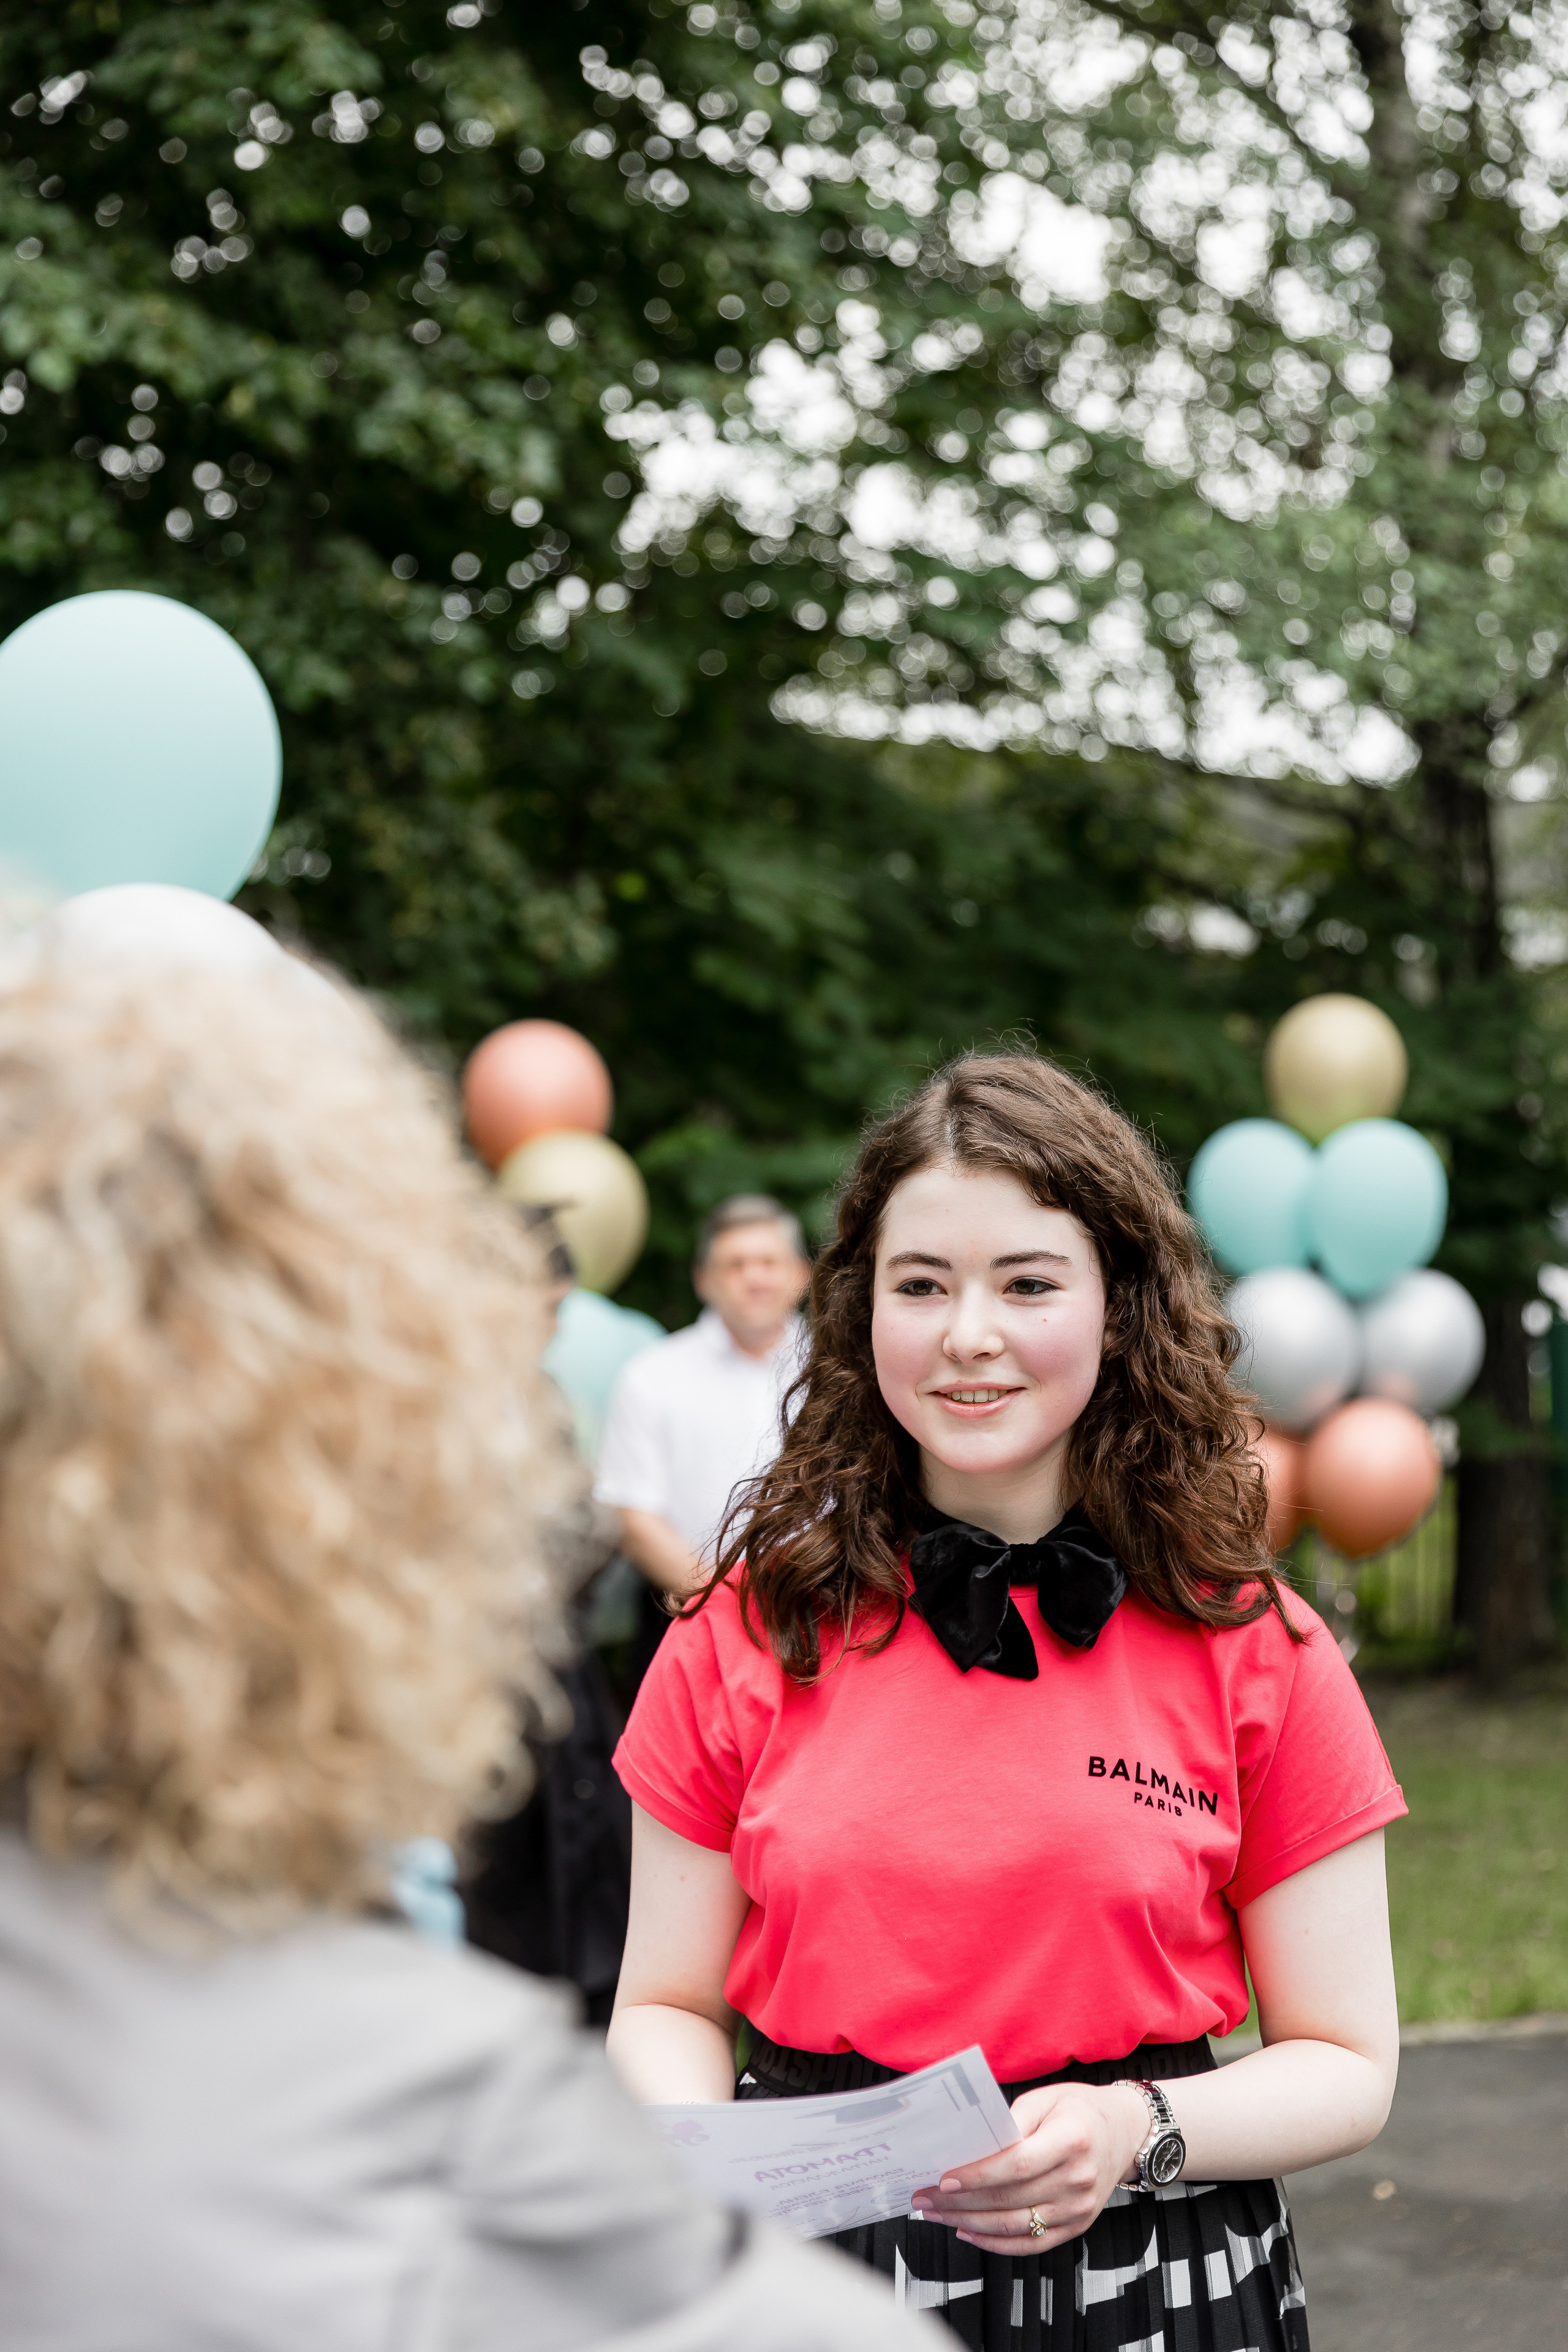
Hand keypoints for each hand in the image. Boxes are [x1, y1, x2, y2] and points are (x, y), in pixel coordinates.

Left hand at [910, 2081, 1149, 2255]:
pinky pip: (1031, 2243)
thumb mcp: (1046, 2099)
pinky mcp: (1076, 2227)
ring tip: (938, 2214)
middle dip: (960, 2202)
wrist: (1124, 2133)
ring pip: (1015, 2226)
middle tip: (924, 2197)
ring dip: (970, 2224)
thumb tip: (972, 2148)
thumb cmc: (1080, 2110)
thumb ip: (1011, 2122)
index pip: (1018, 2165)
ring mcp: (1079, 2209)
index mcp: (1072, 2141)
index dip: (979, 2175)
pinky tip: (969, 2232)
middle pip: (1010, 2200)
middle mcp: (1078, 2180)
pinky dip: (996, 2243)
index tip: (944, 2178)